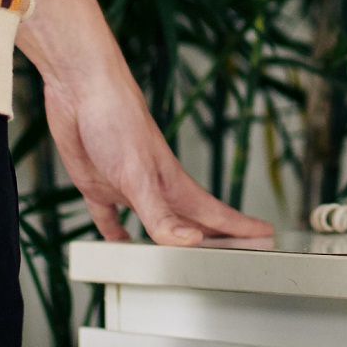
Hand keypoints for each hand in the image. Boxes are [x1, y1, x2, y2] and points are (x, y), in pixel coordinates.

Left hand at [46, 68, 271, 246]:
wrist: (81, 89)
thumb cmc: (117, 120)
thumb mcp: (138, 175)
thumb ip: (161, 214)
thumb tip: (190, 242)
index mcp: (172, 184)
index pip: (214, 212)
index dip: (240, 226)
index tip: (265, 235)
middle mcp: (155, 187)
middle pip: (190, 220)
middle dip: (214, 237)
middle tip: (236, 252)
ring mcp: (127, 187)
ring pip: (154, 221)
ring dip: (168, 239)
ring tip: (181, 257)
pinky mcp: (99, 185)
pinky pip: (109, 217)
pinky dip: (115, 232)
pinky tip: (118, 242)